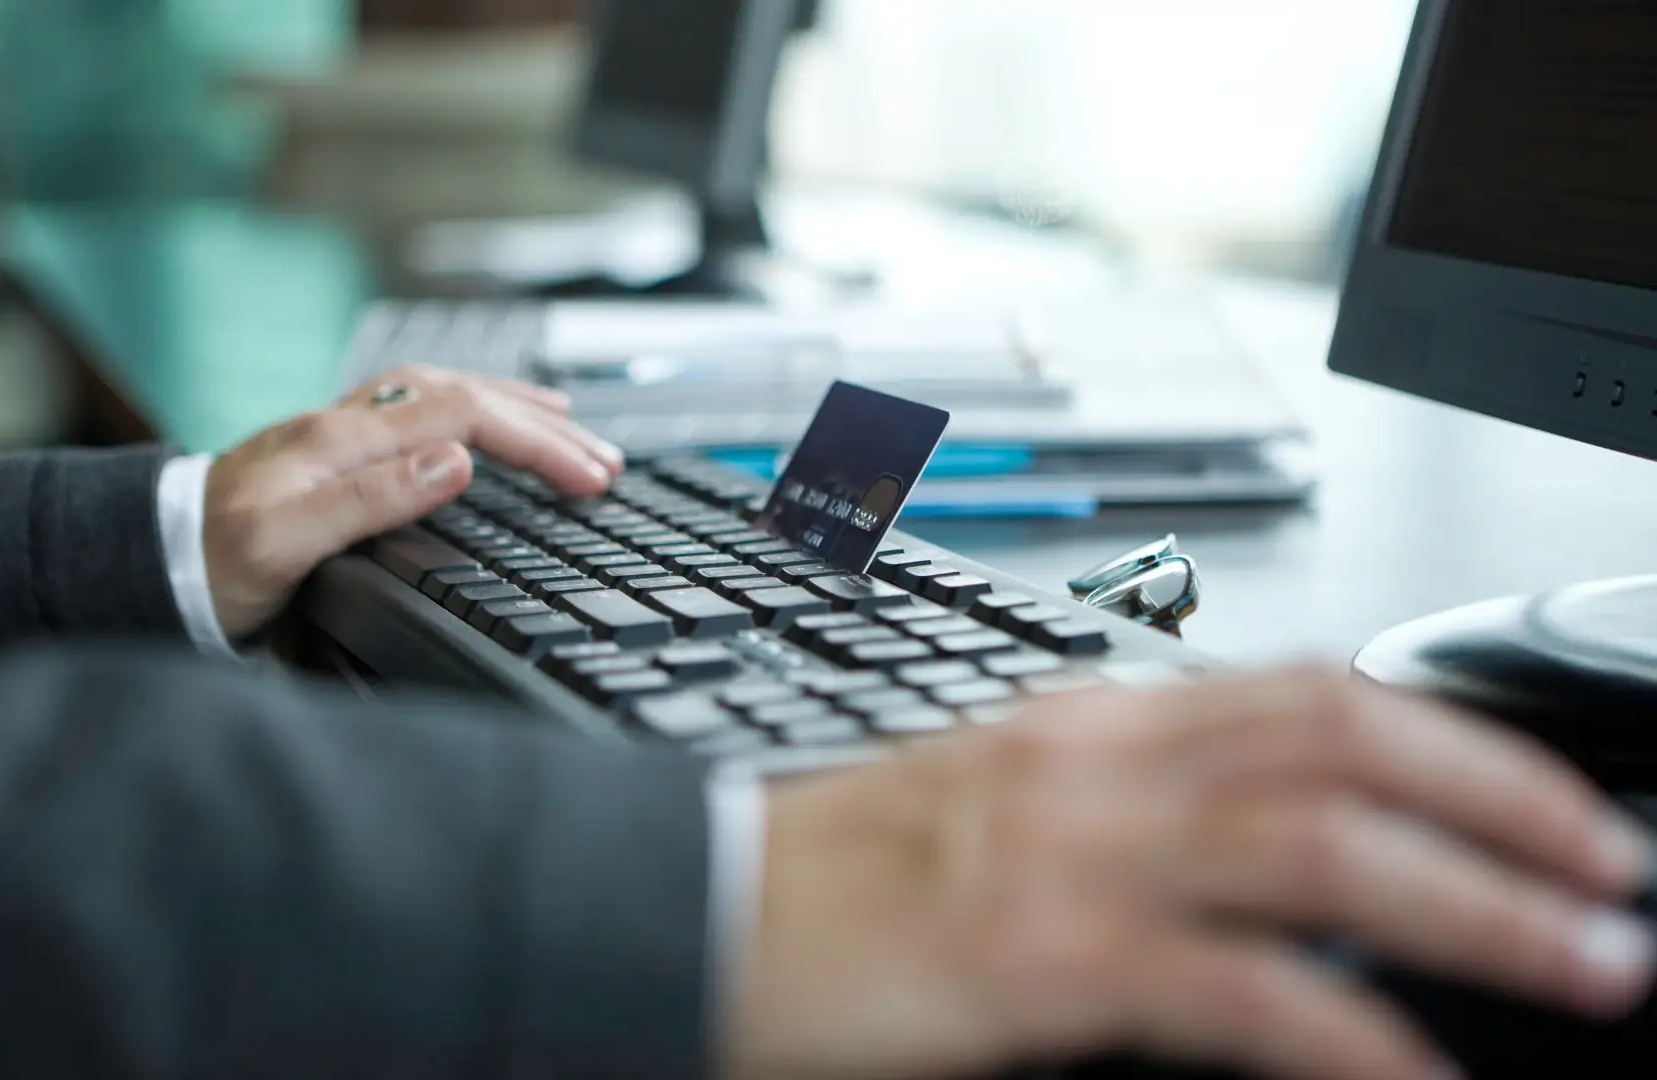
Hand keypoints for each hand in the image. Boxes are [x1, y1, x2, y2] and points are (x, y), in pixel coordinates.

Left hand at [201, 367, 623, 640]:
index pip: (466, 416)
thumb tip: (456, 461)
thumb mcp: (286, 544)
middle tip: (604, 460)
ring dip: (510, 404)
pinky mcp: (330, 453)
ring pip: (441, 392)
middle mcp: (344, 424)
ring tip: (565, 423)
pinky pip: (416, 411)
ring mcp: (337, 433)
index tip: (591, 478)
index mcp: (343, 439)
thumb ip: (370, 498)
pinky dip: (467, 412)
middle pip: (464, 395)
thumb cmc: (207, 565)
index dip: (537, 442)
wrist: (142, 564)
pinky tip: (478, 429)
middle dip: (544, 422)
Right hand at [730, 669, 1655, 1079]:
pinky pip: (1238, 993)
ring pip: (1323, 848)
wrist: (697, 909)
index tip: (1542, 798)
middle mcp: (1096, 761)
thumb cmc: (836, 869)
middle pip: (1347, 740)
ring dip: (1480, 906)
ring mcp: (1070, 852)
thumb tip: (1260, 852)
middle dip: (1505, 800)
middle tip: (1607, 876)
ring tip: (1580, 962)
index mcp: (1089, 719)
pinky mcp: (1037, 955)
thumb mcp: (998, 807)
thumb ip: (1127, 806)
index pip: (1310, 690)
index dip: (1454, 734)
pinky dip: (1353, 1039)